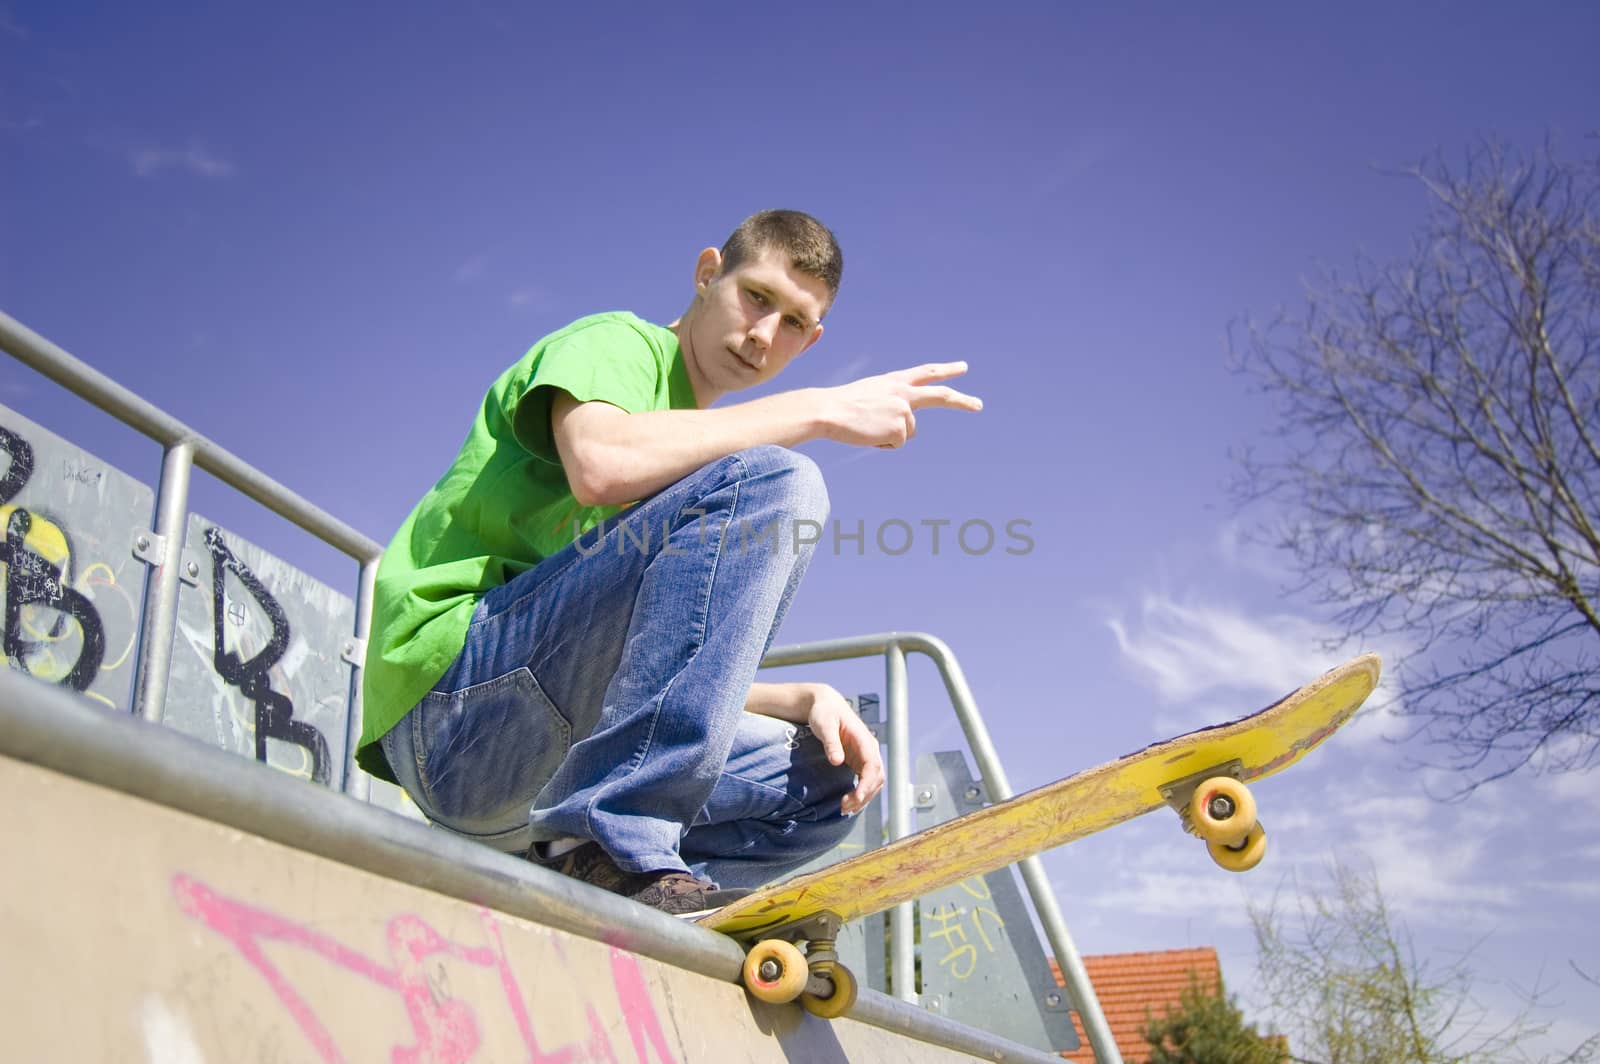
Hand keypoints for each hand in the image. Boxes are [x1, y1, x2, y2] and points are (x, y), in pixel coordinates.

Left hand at [804, 684, 884, 815]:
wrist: (824, 705)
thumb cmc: (824, 712)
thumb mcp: (824, 724)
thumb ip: (831, 742)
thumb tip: (837, 761)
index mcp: (864, 740)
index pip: (873, 766)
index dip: (867, 784)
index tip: (857, 797)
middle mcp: (870, 749)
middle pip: (876, 778)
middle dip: (864, 795)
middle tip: (844, 807)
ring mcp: (866, 756)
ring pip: (874, 782)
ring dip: (864, 797)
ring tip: (845, 809)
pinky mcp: (859, 761)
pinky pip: (866, 781)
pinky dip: (861, 793)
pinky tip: (849, 802)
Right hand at [821, 362, 981, 448]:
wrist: (828, 411)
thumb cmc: (841, 405)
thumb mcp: (869, 395)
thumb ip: (891, 404)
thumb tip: (905, 430)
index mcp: (894, 381)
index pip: (925, 372)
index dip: (945, 370)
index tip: (962, 368)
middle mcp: (903, 392)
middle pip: (940, 396)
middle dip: (962, 401)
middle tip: (979, 406)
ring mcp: (904, 410)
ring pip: (908, 432)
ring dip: (889, 435)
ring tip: (867, 426)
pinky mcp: (900, 428)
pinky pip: (896, 443)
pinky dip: (882, 444)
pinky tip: (868, 435)